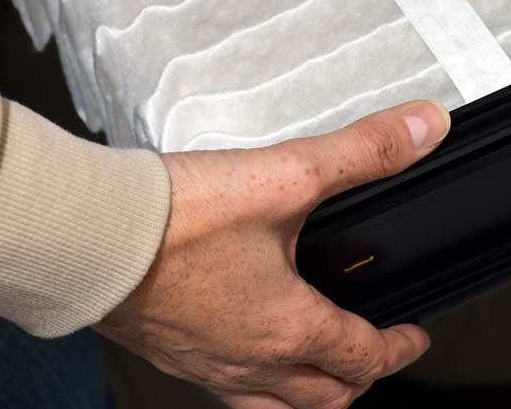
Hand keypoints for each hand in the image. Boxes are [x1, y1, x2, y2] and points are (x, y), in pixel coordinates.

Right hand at [96, 101, 449, 408]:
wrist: (87, 234)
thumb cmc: (173, 220)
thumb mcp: (285, 175)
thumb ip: (362, 152)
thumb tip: (423, 129)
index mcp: (287, 327)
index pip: (363, 358)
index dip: (399, 348)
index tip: (412, 337)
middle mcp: (248, 361)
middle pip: (322, 399)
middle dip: (358, 380)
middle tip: (371, 357)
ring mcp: (202, 364)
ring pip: (270, 407)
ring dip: (304, 395)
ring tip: (311, 371)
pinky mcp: (164, 352)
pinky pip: (220, 389)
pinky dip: (249, 382)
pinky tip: (236, 345)